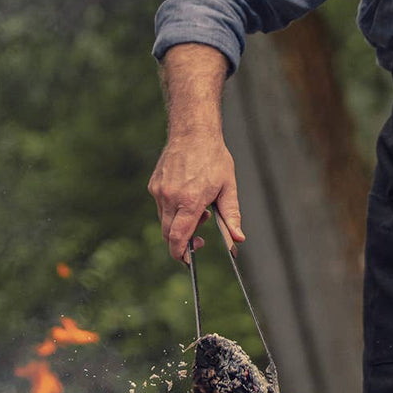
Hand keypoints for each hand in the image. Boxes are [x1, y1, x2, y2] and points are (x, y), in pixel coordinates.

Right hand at [147, 130, 244, 261]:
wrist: (193, 132)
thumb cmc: (214, 158)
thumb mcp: (228, 187)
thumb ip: (231, 216)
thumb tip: (238, 239)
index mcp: (190, 201)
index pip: (179, 237)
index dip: (181, 254)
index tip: (188, 261)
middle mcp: (171, 198)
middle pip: (169, 234)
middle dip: (182, 242)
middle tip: (200, 239)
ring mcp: (159, 191)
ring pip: (164, 221)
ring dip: (179, 224)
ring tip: (199, 209)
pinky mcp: (154, 185)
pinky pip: (161, 207)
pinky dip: (173, 210)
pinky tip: (188, 196)